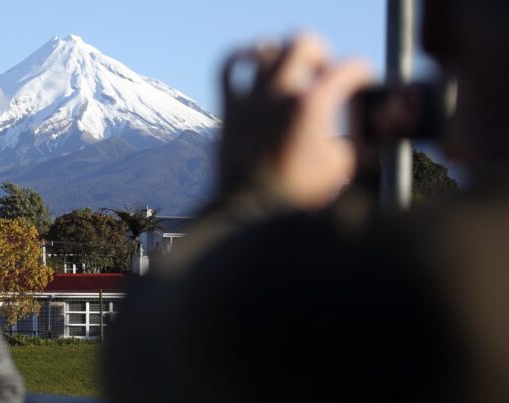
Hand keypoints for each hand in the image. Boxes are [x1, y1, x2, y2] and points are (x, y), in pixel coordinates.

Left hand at [219, 33, 371, 208]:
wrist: (252, 213)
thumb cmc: (298, 195)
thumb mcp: (341, 166)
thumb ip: (361, 139)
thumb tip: (376, 126)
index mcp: (312, 104)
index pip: (348, 68)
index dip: (362, 73)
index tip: (361, 83)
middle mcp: (280, 92)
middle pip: (303, 44)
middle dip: (320, 54)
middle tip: (323, 72)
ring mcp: (252, 98)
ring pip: (266, 51)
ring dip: (283, 55)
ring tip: (290, 70)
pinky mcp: (230, 108)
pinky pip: (228, 66)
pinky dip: (240, 57)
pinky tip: (251, 61)